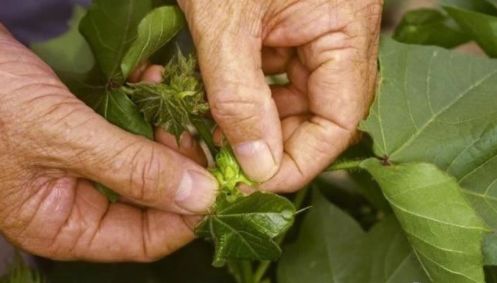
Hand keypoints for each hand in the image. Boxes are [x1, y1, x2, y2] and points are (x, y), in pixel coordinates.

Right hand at [0, 25, 216, 261]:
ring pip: (146, 163)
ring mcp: (83, 167)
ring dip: (165, 133)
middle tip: (200, 135)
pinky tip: (149, 84)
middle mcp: (76, 203)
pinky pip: (129, 132)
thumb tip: (199, 197)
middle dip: (181, 168)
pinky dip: (145, 111)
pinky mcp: (87, 134)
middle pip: (152, 201)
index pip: (145, 239)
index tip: (221, 183)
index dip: (188, 215)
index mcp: (64, 226)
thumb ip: (132, 170)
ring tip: (174, 104)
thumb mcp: (61, 137)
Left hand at [178, 0, 381, 191]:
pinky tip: (215, 107)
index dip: (299, 161)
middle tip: (226, 164)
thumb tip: (259, 166)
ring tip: (213, 136)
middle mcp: (339, 36)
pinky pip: (273, 78)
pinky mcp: (286, 29)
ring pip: (292, 102)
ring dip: (254, 125)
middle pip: (317, 116)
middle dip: (271, 146)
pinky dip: (244, 98)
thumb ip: (240, 97)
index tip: (253, 183)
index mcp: (346, 29)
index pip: (338, 121)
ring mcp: (313, 33)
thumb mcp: (225, 22)